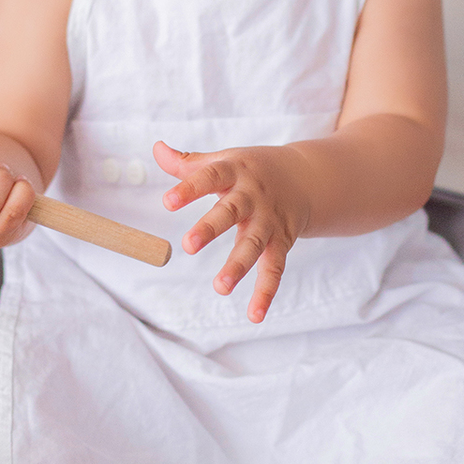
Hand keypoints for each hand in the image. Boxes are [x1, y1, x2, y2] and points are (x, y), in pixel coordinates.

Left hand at [153, 140, 310, 323]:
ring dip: (238, 266)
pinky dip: (266, 292)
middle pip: (231, 212)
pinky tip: (254, 314)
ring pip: (253, 244)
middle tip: (188, 245)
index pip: (209, 177)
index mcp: (235, 172)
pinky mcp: (282, 242)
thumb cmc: (252, 170)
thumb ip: (188, 163)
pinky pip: (274, 269)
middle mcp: (253, 197)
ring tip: (220, 287)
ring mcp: (269, 221)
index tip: (168, 202)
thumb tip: (157, 148)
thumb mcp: (224, 160)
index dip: (189, 189)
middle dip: (211, 228)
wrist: (307, 177)